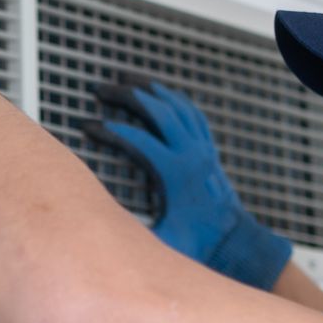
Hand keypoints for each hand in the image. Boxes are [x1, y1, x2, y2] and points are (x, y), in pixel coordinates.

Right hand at [83, 74, 293, 289]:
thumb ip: (135, 239)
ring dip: (150, 88)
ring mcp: (203, 148)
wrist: (235, 242)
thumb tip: (104, 236)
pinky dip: (173, 98)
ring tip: (125, 78)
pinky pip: (191, 113)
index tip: (87, 126)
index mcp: (176, 174)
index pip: (137, 140)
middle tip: (100, 89)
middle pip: (158, 111)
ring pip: (176, 105)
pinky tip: (158, 93)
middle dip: (127, 95)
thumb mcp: (164, 245)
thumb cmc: (199, 245)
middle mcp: (192, 154)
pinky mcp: (209, 149)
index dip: (110, 131)